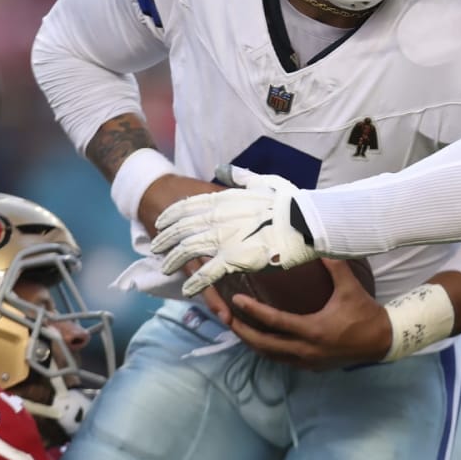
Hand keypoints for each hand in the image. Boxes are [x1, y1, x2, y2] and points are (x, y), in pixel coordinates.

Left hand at [149, 166, 317, 296]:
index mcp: (224, 199)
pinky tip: (186, 290)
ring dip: (174, 260)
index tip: (161, 220)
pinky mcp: (232, 258)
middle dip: (166, 237)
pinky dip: (194, 283)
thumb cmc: (289, 202)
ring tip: (165, 268)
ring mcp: (224, 238)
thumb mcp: (262, 181)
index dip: (172, 215)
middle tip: (155, 246)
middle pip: (182, 228)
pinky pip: (206, 273)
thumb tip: (224, 169)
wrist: (305, 220)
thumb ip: (240, 177)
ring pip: (188, 250)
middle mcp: (218, 217)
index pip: (188, 206)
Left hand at [226, 258, 389, 369]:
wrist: (382, 342)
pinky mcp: (311, 367)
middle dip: (243, 333)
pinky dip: (268, 351)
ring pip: (270, 356)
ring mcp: (307, 362)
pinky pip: (282, 360)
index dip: (253, 311)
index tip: (237, 300)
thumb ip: (335, 266)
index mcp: (313, 330)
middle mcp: (306, 350)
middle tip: (227, 318)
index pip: (275, 322)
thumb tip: (319, 245)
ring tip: (238, 329)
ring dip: (253, 344)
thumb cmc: (365, 314)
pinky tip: (261, 340)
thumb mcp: (350, 288)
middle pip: (264, 345)